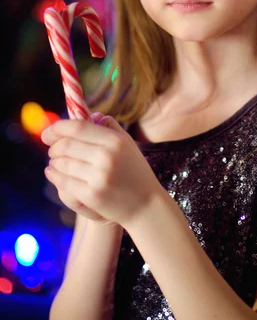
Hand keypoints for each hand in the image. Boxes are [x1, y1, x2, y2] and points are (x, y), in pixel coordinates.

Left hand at [41, 113, 161, 229]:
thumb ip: (109, 127)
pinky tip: (53, 173)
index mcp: (115, 140)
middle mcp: (106, 156)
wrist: (146, 205)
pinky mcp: (92, 195)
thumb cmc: (135, 171)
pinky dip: (54, 176)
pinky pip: (63, 182)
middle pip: (65, 145)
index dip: (58, 128)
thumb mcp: (127, 144)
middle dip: (53, 147)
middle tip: (52, 149)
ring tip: (56, 162)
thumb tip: (89, 115)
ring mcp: (98, 177)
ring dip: (54, 162)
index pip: (78, 127)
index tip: (47, 132)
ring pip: (62, 164)